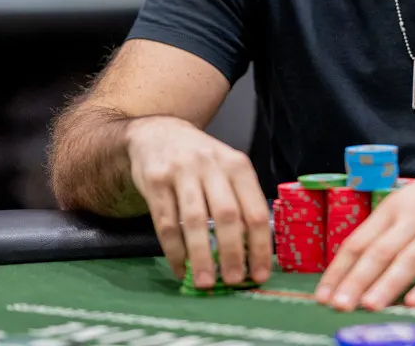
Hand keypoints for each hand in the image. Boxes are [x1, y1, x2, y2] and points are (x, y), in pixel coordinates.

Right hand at [125, 116, 271, 287]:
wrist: (158, 133)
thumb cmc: (200, 160)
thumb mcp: (226, 168)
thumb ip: (240, 201)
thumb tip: (251, 253)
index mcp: (237, 165)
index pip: (255, 210)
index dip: (259, 246)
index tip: (259, 274)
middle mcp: (211, 165)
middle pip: (226, 215)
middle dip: (231, 253)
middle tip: (232, 281)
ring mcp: (181, 171)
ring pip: (194, 220)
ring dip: (201, 256)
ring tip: (204, 281)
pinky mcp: (155, 181)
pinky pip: (165, 222)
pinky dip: (173, 251)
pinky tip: (179, 268)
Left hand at [314, 143, 414, 310]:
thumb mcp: (412, 200)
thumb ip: (390, 229)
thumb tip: (359, 264)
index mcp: (395, 207)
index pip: (359, 241)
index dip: (340, 270)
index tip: (323, 294)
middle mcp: (414, 217)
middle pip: (379, 252)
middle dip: (357, 280)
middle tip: (339, 305)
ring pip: (410, 259)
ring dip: (388, 284)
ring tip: (370, 306)